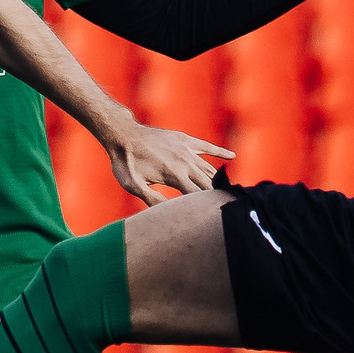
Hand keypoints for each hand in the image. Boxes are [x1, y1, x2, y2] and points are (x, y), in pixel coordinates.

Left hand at [107, 122, 233, 205]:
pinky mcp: (184, 139)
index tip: (218, 217)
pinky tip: (231, 156)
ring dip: (220, 180)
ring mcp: (186, 149)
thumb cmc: (125, 163)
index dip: (207, 207)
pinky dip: (220, 152)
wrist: (122, 135)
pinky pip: (206, 146)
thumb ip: (152, 200)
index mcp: (174, 175)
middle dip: (219, 196)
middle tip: (231, 208)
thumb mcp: (133, 186)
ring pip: (209, 168)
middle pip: (208, 183)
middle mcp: (184, 162)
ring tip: (231, 192)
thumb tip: (170, 214)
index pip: (197, 196)